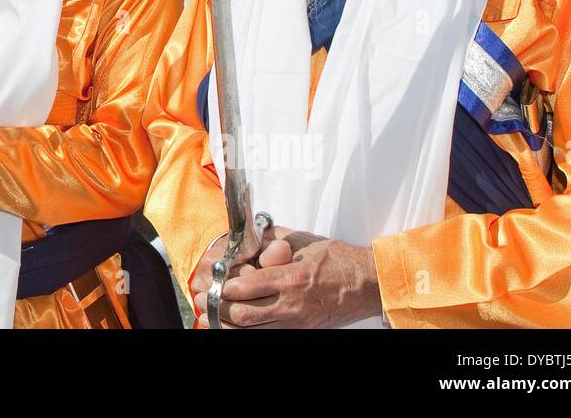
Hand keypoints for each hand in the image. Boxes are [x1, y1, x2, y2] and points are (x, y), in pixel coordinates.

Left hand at [192, 226, 380, 327]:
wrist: (367, 283)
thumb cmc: (338, 260)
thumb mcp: (303, 241)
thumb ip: (272, 238)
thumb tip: (247, 235)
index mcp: (291, 277)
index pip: (246, 287)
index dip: (222, 287)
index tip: (209, 282)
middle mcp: (292, 304)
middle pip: (244, 314)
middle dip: (218, 308)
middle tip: (202, 300)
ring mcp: (297, 322)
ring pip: (253, 330)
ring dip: (227, 325)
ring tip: (209, 316)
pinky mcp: (301, 331)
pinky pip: (268, 335)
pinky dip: (247, 332)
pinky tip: (233, 326)